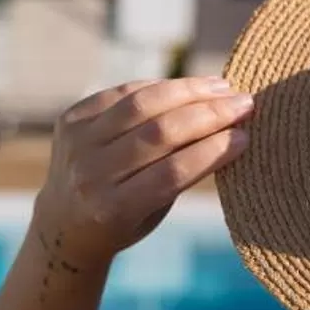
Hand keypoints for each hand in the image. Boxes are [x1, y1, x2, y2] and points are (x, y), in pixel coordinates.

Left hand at [33, 78, 254, 265]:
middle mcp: (90, 174)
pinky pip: (121, 93)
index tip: (245, 135)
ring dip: (188, 91)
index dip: (213, 151)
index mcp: (114, 209)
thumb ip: (181, 174)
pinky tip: (186, 86)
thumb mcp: (152, 212)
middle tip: (244, 103)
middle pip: (159, 133)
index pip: (172, 172)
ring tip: (221, 87)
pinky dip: (158, 86)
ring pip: (140, 104)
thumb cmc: (123, 221)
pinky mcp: (70, 119)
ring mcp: (76, 144)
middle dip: (208, 114)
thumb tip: (230, 129)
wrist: (64, 223)